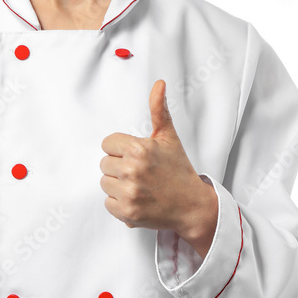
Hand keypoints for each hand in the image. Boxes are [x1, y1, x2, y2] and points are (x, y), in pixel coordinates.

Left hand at [99, 79, 217, 254]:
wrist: (192, 205)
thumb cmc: (179, 171)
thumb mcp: (169, 138)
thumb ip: (159, 110)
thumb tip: (159, 84)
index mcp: (139, 149)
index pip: (107, 144)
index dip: (120, 150)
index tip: (135, 156)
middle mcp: (132, 170)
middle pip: (104, 164)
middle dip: (119, 167)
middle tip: (140, 173)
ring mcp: (129, 193)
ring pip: (105, 184)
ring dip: (118, 186)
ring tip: (139, 186)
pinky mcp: (127, 212)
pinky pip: (108, 203)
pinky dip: (120, 204)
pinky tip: (137, 200)